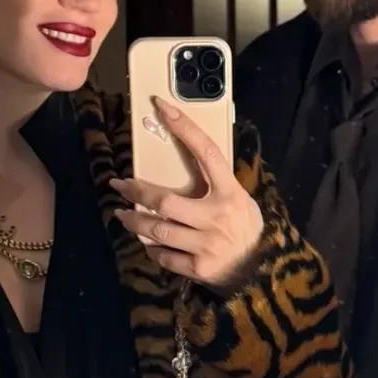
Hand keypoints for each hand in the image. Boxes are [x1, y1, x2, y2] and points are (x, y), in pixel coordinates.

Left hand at [111, 98, 264, 290]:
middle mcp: (218, 218)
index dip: (185, 127)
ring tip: (122, 215)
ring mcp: (207, 245)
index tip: (163, 107)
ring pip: (158, 231)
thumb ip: (216, 184)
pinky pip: (164, 256)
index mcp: (231, 193)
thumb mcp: (239, 199)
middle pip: (165, 202)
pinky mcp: (198, 268)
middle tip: (119, 185)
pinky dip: (152, 248)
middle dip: (136, 193)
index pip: (207, 152)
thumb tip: (185, 157)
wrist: (258, 269)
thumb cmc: (244, 228)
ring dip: (134, 222)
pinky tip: (148, 242)